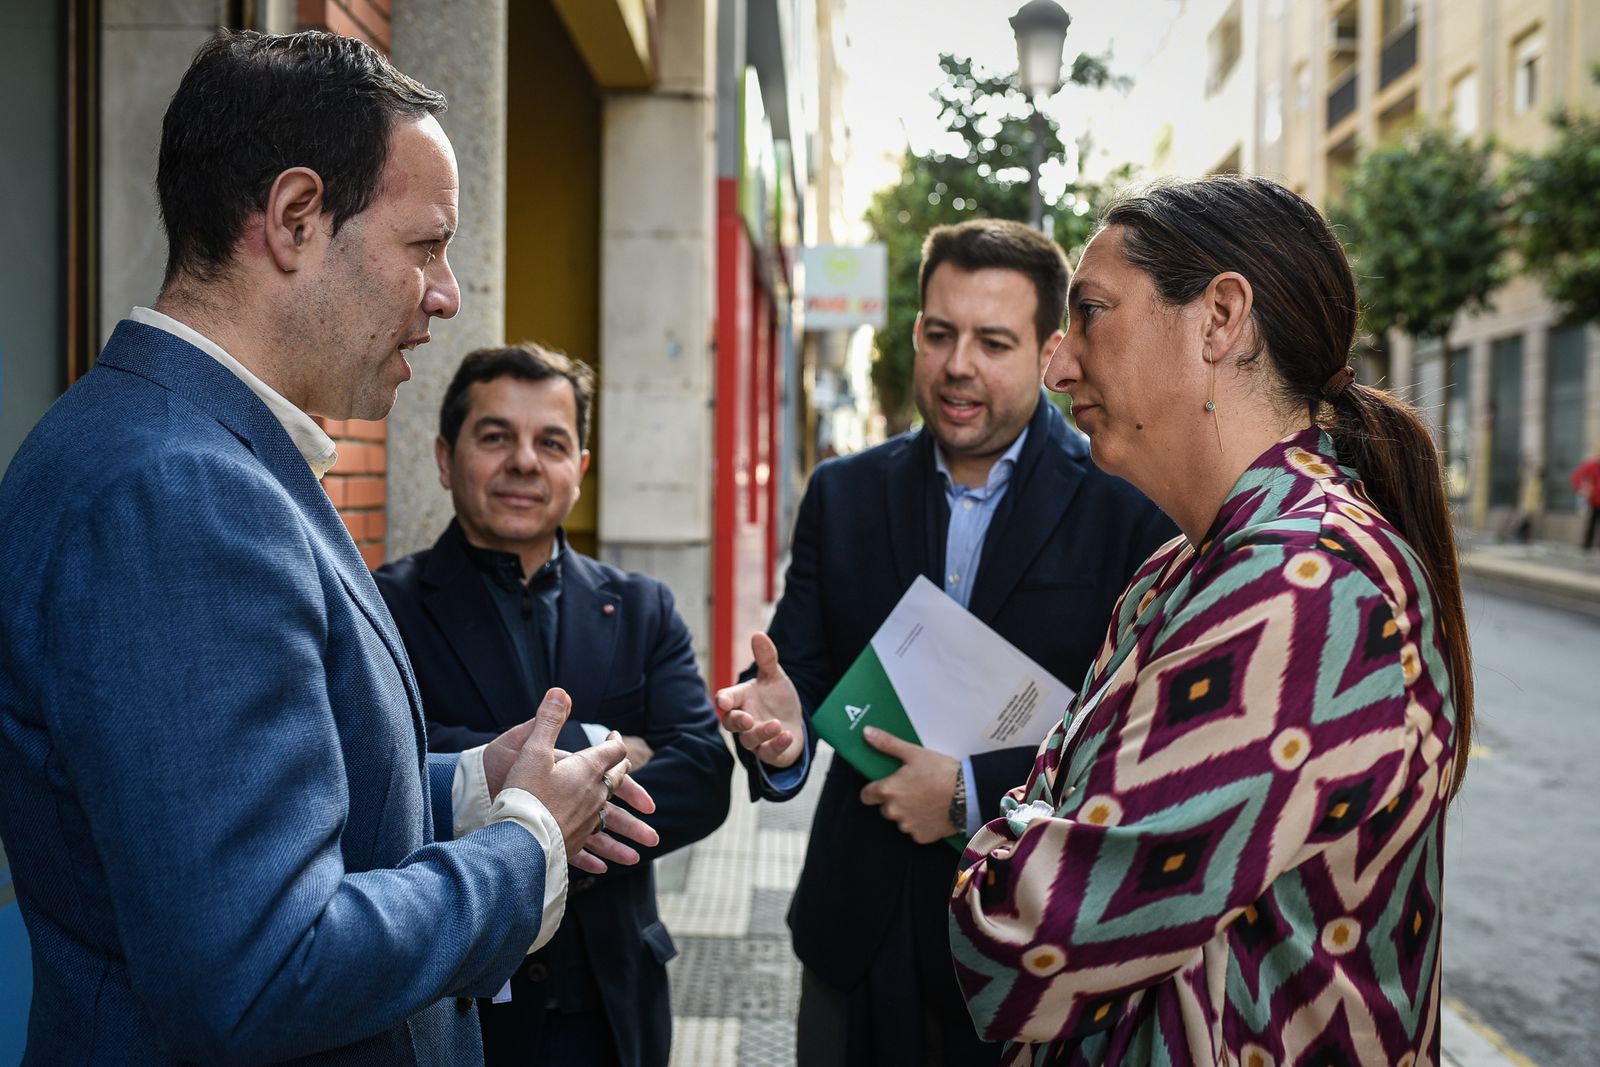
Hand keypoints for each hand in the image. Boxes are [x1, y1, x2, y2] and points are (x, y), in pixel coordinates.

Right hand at [500, 690, 658, 866]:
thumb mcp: (531, 749)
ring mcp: (584, 821)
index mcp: (586, 769)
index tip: (615, 737)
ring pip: (611, 824)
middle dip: (631, 787)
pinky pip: (589, 848)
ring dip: (628, 834)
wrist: (515, 835)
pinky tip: (604, 867)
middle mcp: (592, 796)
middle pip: (618, 785)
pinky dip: (597, 855)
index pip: (612, 752)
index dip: (615, 743)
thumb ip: (547, 720)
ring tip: (646, 847)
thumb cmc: (522, 791)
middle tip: (642, 793)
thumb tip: (560, 692)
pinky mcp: (571, 843)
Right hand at [715, 632, 804, 767]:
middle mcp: (745, 719)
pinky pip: (769, 753)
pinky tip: (786, 736)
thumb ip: (767, 658)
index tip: (724, 700)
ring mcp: (756, 738)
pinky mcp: (769, 752)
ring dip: (761, 733)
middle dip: (737, 721)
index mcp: (742, 699)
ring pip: (749, 740)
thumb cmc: (776, 698)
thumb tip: (758, 634)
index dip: (724, 699)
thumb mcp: (774, 676)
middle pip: (730, 724)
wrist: (793, 721)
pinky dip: (776, 745)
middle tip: (747, 719)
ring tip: (775, 725)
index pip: (727, 699)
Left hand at [858, 726, 959, 844]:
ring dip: (908, 812)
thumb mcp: (913, 753)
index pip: (866, 796)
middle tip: (912, 789)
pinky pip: (915, 831)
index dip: (873, 790)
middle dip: (894, 800)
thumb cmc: (941, 772)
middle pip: (885, 808)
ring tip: (925, 799)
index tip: (884, 786)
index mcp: (888, 791)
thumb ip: (887, 744)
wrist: (967, 794)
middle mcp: (893, 811)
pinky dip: (921, 823)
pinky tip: (932, 812)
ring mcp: (907, 826)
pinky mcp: (921, 837)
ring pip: (900, 820)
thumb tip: (867, 733)